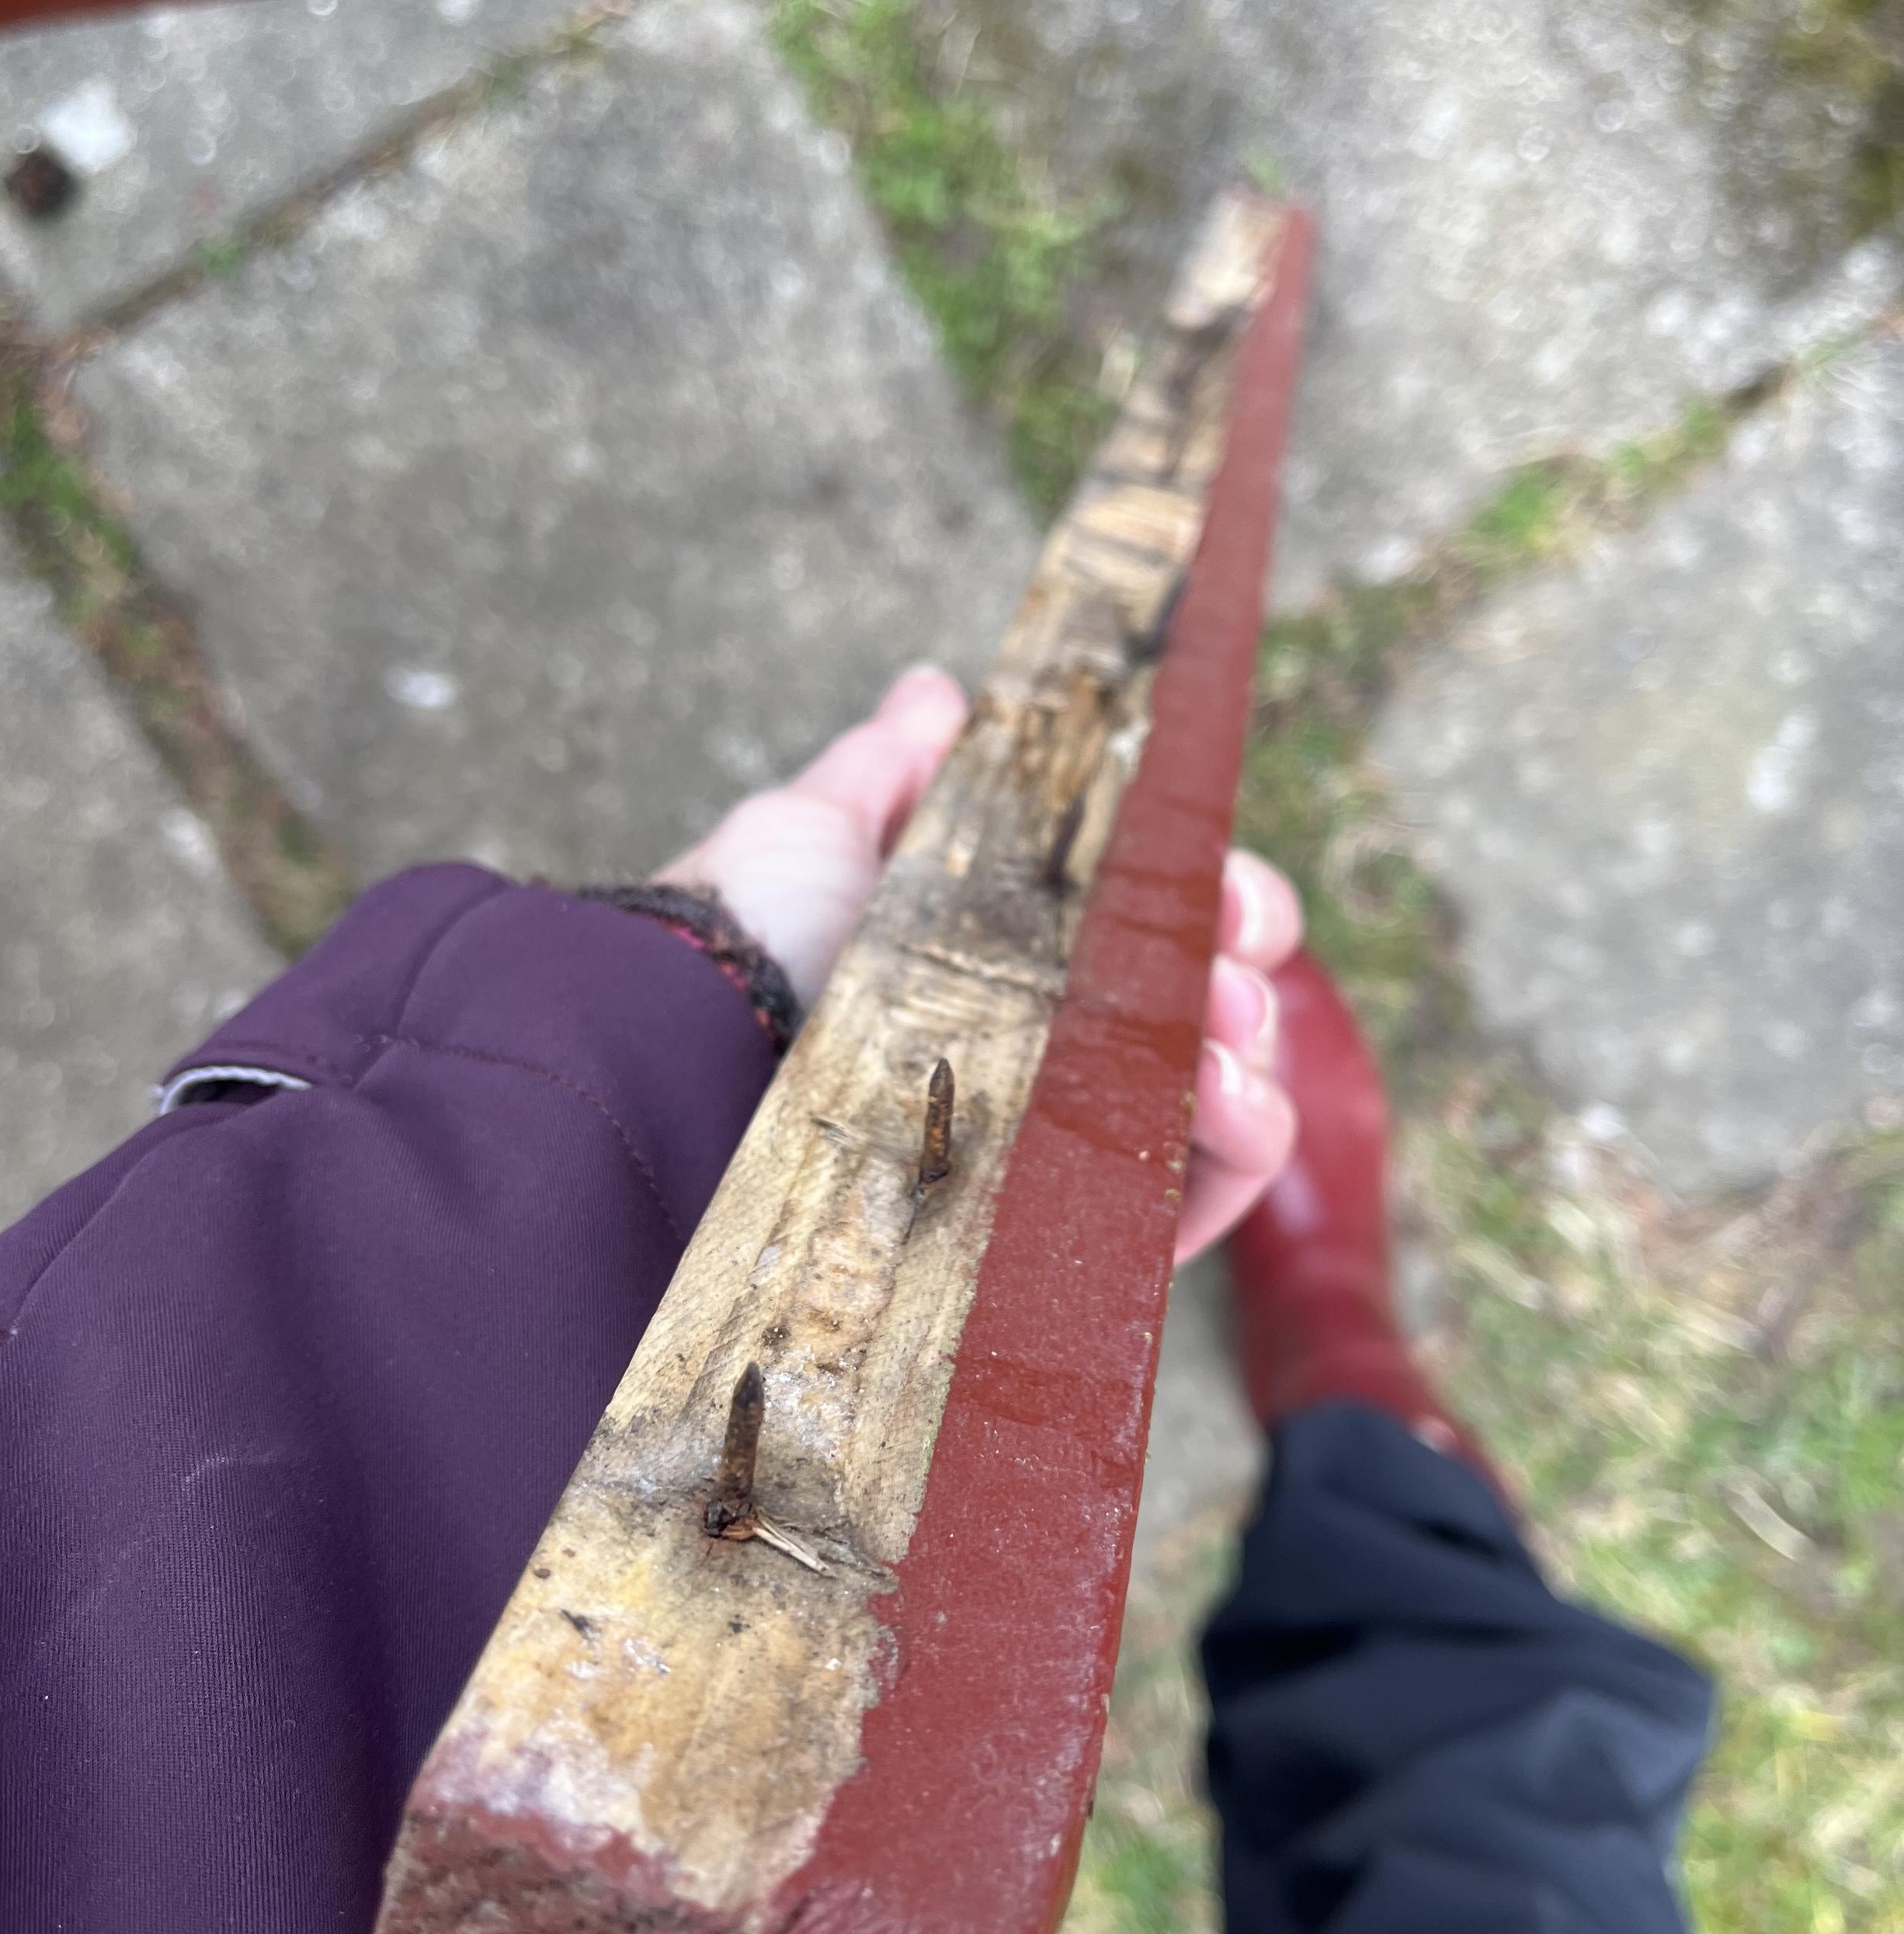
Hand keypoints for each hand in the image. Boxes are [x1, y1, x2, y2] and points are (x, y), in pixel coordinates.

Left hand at [659, 666, 1299, 1266]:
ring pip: (1218, 1094)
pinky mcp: (1064, 1240)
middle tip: (1222, 942)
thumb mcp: (807, 832)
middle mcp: (1039, 1054)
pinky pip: (1197, 1200)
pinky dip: (1244, 1144)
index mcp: (1001, 959)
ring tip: (1223, 1025)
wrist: (682, 1062)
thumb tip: (937, 693)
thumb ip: (883, 770)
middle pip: (1202, 1000)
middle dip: (1239, 953)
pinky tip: (1229, 1100)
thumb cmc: (738, 943)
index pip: (1151, 919)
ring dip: (1251, 1047)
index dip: (1205, 883)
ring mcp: (1057, 1148)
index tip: (1208, 860)